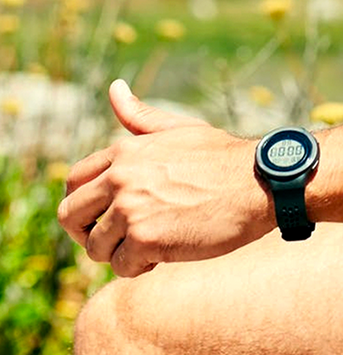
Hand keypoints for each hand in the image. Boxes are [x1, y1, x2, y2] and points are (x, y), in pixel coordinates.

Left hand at [56, 80, 273, 277]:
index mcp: (125, 150)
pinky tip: (165, 253)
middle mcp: (121, 176)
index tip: (105, 214)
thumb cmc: (222, 157)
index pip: (73, 181)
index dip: (83, 203)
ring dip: (119, 252)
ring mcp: (130, 207)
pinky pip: (121, 266)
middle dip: (88, 232)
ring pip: (94, 246)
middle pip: (70, 215)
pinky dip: (140, 267)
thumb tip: (114, 88)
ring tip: (152, 243)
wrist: (260, 182)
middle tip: (119, 237)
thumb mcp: (180, 130)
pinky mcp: (145, 238)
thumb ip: (141, 117)